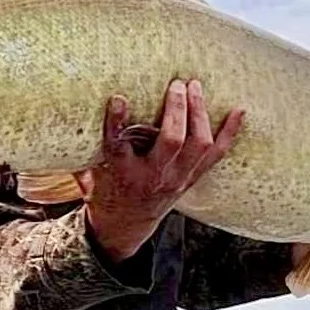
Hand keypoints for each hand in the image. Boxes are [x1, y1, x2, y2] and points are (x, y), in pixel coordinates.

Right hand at [81, 80, 244, 262]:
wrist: (123, 226)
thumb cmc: (104, 190)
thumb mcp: (88, 170)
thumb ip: (86, 145)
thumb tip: (69, 108)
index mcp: (121, 173)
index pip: (117, 145)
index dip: (117, 122)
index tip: (118, 98)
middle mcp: (152, 176)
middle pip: (172, 141)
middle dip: (177, 110)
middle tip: (176, 84)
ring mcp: (176, 179)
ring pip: (198, 145)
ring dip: (200, 113)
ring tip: (195, 87)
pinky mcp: (191, 178)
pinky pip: (217, 155)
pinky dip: (230, 132)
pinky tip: (239, 110)